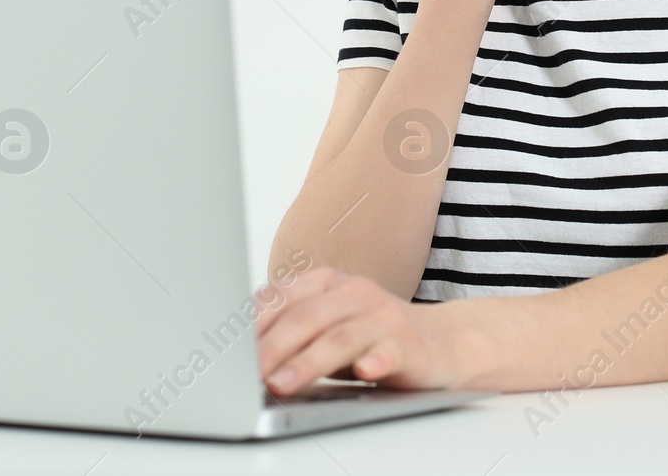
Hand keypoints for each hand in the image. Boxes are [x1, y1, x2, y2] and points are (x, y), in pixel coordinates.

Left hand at [254, 267, 462, 394]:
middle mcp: (355, 293)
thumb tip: (237, 358)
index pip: (282, 298)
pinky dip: (376, 361)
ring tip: (279, 384)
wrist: (443, 343)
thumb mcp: (327, 327)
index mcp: (328, 283)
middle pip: (307, 318)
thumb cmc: (372, 338)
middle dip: (271, 348)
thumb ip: (290, 331)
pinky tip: (364, 371)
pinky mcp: (409, 345)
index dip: (252, 325)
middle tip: (245, 375)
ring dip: (307, 362)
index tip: (225, 352)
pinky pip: (389, 351)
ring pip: (340, 338)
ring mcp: (384, 318)